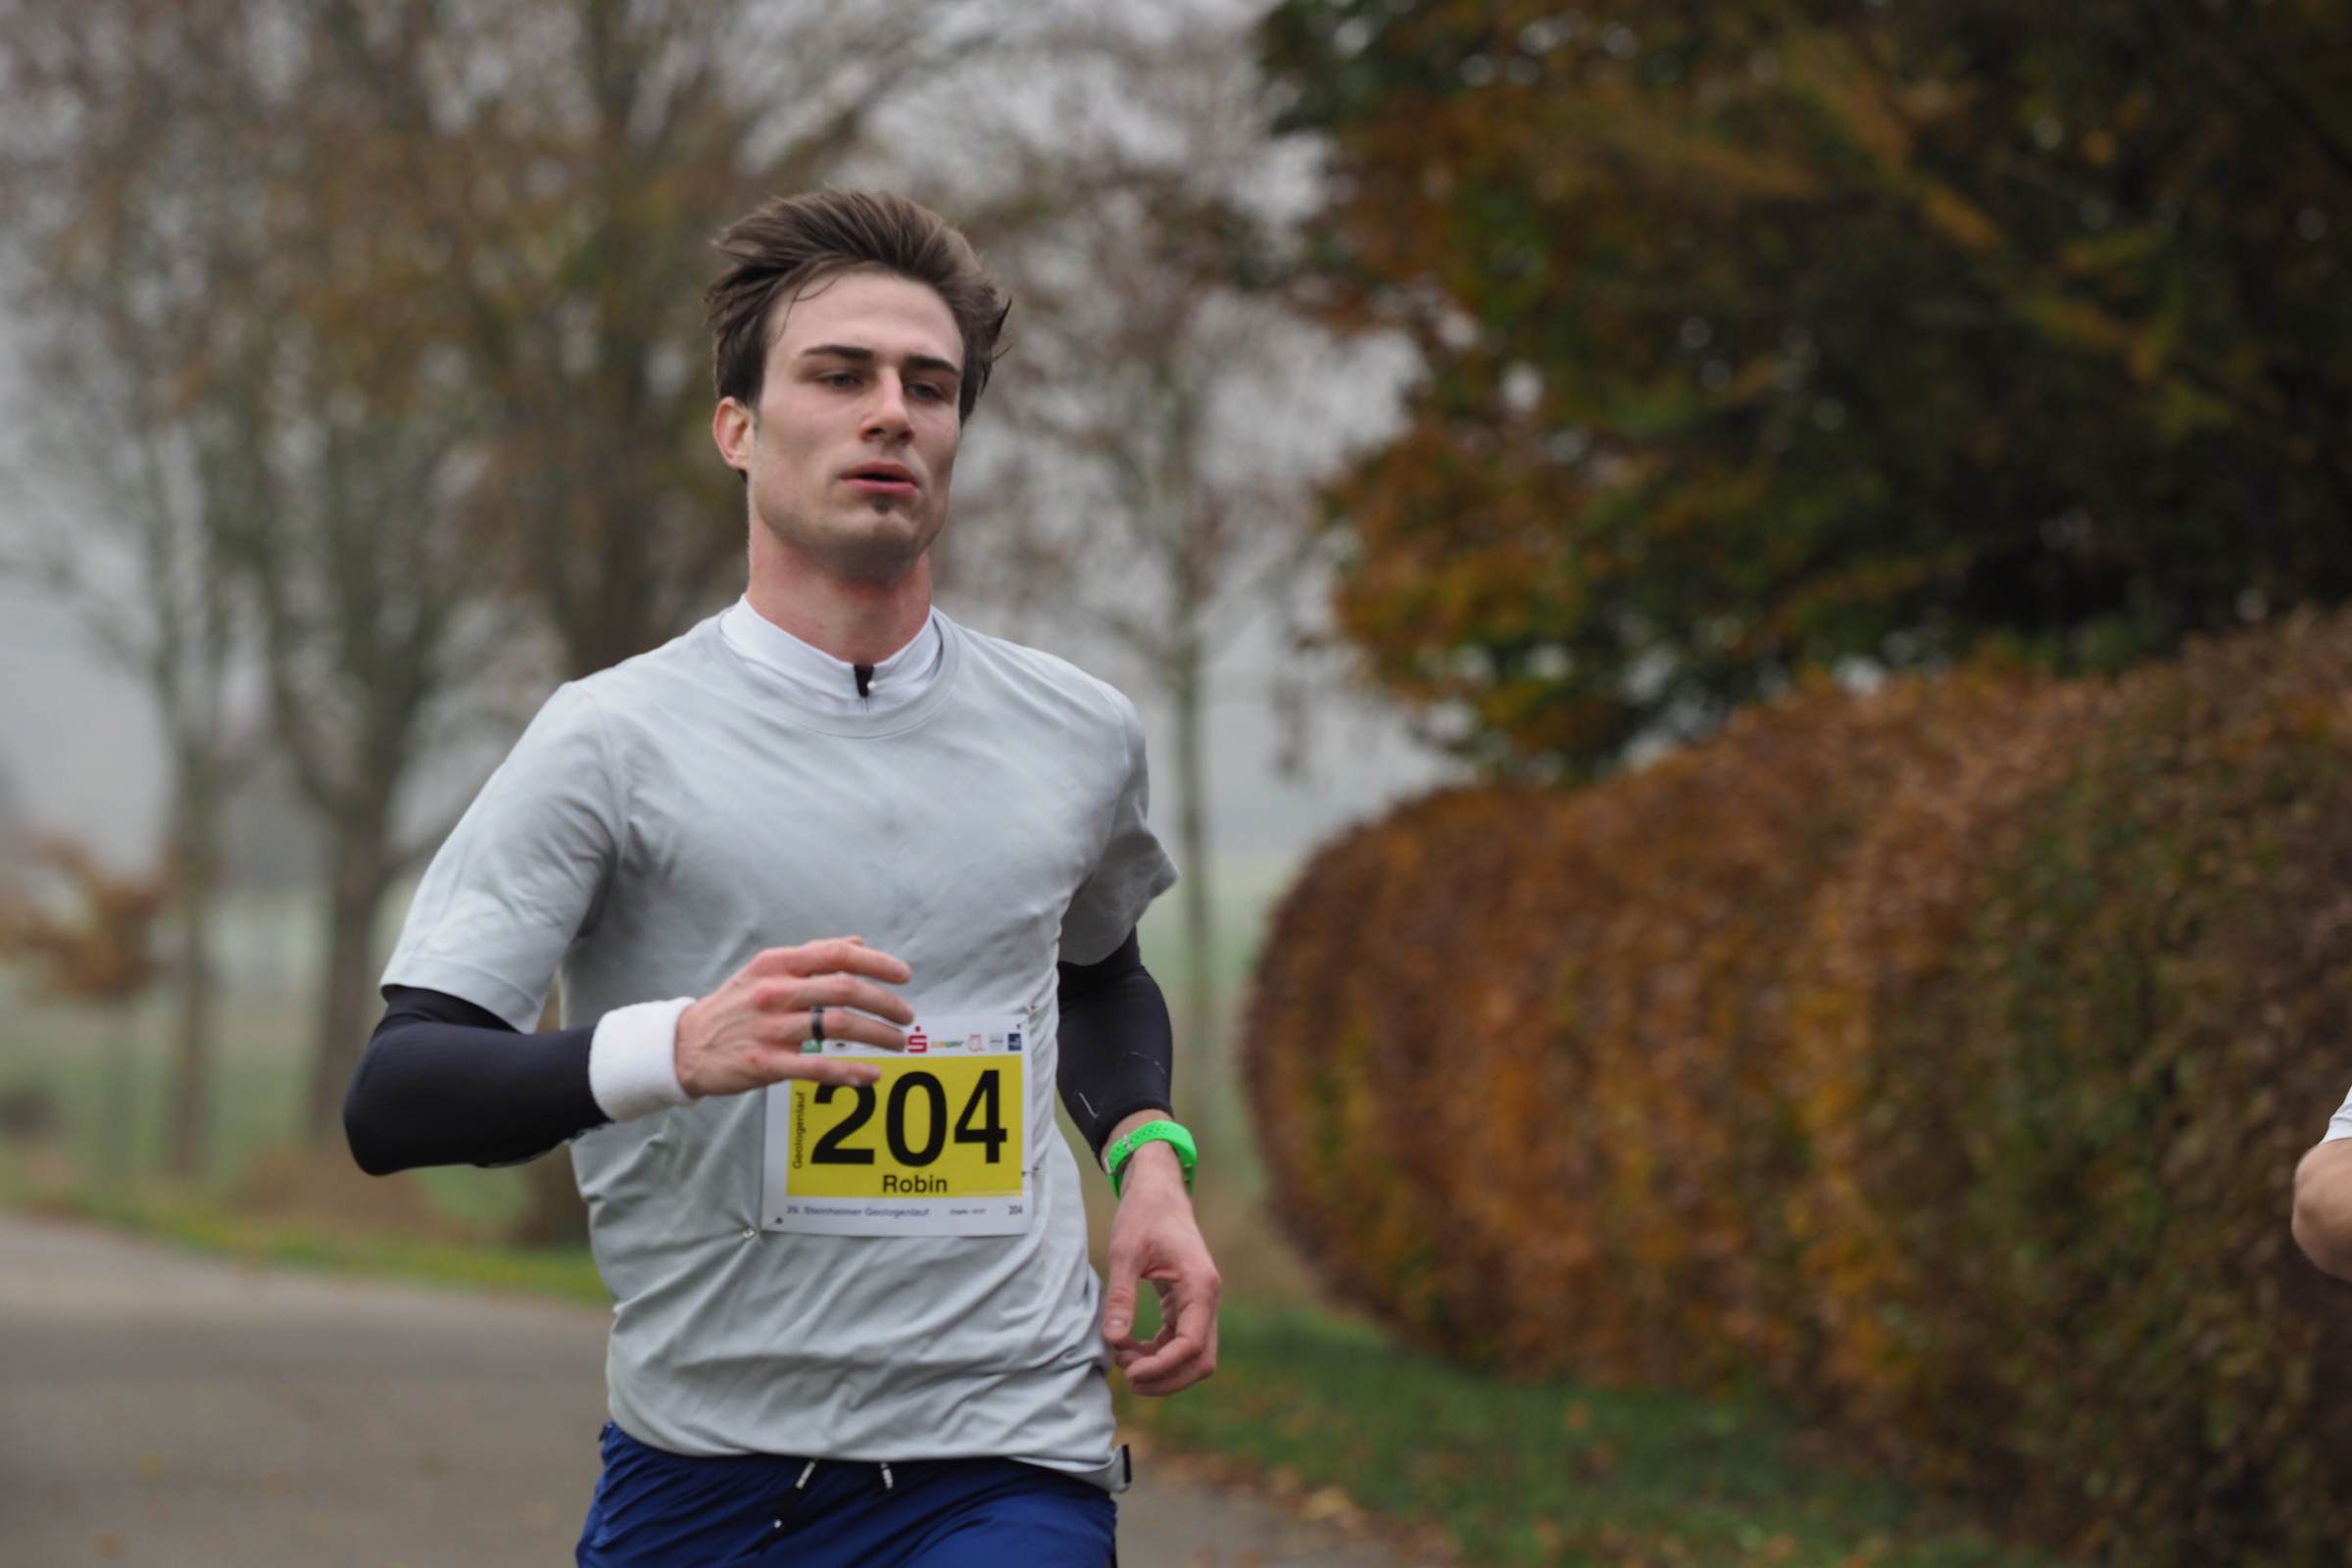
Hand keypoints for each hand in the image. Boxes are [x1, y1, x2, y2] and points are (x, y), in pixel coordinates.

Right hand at [674, 937, 913, 1098]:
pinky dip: (850, 1071)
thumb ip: (812, 956)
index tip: (904, 976)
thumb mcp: (765, 970)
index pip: (837, 954)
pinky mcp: (766, 1063)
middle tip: (906, 1015)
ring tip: (897, 1042)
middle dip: (885, 1002)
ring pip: (838, 1026)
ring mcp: (770, 1028)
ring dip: (877, 1034)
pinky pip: (818, 1067)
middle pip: (845, 989)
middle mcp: (775, 992)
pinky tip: (871, 1075)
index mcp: (777, 964)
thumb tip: (858, 942)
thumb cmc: (733, 1006)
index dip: (877, 963)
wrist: (684, 1046)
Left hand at [1101, 1133, 1220, 1395]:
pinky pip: (1181, 1340)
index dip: (1162, 1367)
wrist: (1158, 1189)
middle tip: (1128, 1379)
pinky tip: (1130, 1348)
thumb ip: (1121, 1296)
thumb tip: (1112, 1340)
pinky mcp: (1188, 1303)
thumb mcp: (1125, 1252)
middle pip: (1201, 1360)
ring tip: (1124, 1362)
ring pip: (1194, 1355)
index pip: (1191, 1345)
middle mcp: (1208, 1298)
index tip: (1129, 1372)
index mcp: (1200, 1286)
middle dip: (1167, 1378)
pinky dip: (1159, 1352)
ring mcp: (1201, 1302)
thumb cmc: (1144, 1214)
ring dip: (1162, 1368)